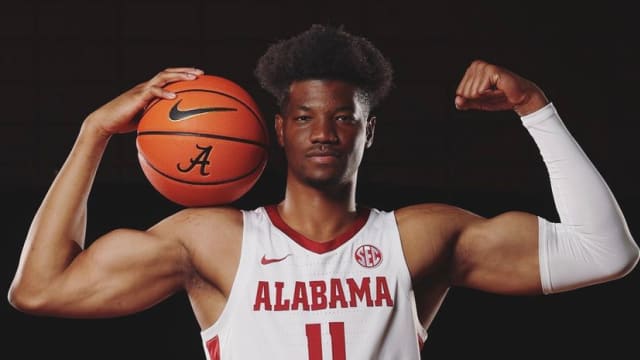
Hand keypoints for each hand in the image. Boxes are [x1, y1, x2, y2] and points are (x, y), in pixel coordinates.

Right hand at [84, 67, 203, 136]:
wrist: (105, 122)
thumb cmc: (124, 123)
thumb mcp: (145, 120)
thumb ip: (157, 118)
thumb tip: (174, 128)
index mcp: (149, 90)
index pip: (168, 77)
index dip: (182, 74)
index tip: (198, 76)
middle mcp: (146, 86)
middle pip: (168, 73)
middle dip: (185, 71)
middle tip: (201, 73)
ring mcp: (141, 89)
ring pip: (162, 77)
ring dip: (179, 76)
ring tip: (192, 78)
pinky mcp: (137, 97)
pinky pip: (152, 92)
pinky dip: (163, 93)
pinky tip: (173, 96)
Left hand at [454, 60, 548, 115]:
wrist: (520, 98)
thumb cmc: (499, 97)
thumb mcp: (478, 102)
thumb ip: (465, 103)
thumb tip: (457, 101)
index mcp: (471, 70)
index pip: (460, 92)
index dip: (473, 99)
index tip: (486, 94)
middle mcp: (476, 65)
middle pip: (465, 93)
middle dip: (479, 98)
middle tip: (493, 93)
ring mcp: (484, 67)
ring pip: (472, 93)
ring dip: (486, 97)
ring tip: (497, 91)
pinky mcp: (491, 71)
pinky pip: (480, 91)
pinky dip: (491, 95)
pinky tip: (499, 89)